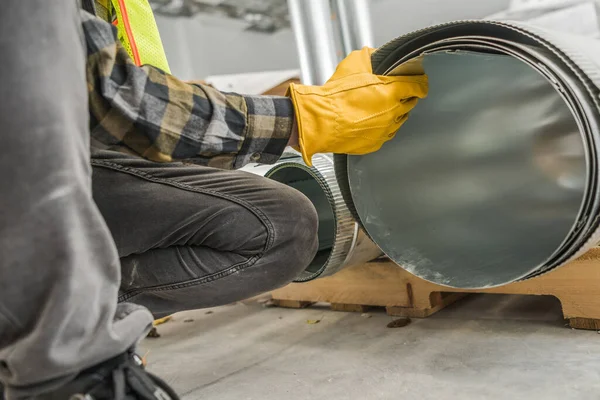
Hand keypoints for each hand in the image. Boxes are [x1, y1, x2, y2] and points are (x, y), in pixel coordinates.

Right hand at [287, 47, 427, 165]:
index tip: (420, 82)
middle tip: (395, 93)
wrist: (320, 122)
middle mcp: (392, 112)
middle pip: (410, 104)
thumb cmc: (335, 97)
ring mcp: (385, 130)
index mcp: (392, 91)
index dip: (420, 82)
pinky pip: (386, 134)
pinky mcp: (375, 143)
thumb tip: (374, 54)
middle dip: (405, 97)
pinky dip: (382, 127)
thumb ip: (369, 56)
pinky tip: (372, 121)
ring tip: (380, 107)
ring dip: (394, 113)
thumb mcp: (352, 64)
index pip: (419, 87)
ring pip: (399, 120)